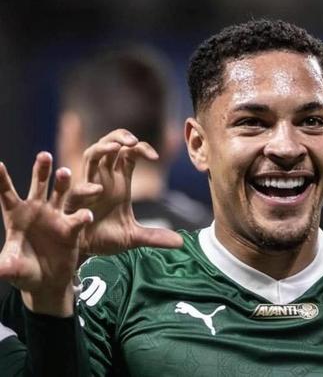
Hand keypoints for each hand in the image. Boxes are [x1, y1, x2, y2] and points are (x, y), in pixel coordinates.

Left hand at [0, 152, 93, 315]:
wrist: (47, 282)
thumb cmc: (23, 272)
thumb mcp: (9, 268)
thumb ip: (3, 265)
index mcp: (16, 215)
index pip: (6, 193)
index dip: (2, 179)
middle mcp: (37, 211)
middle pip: (39, 186)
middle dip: (41, 170)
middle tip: (44, 155)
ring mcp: (56, 217)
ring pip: (61, 194)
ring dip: (63, 183)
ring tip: (64, 173)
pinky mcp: (72, 228)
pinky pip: (79, 218)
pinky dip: (82, 216)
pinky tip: (85, 216)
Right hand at [66, 129, 182, 254]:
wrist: (85, 254)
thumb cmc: (106, 238)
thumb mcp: (134, 237)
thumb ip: (156, 236)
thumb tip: (180, 242)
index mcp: (118, 181)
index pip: (129, 154)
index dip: (141, 148)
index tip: (155, 156)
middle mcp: (103, 179)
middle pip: (108, 145)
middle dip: (119, 137)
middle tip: (133, 140)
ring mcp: (88, 188)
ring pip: (90, 157)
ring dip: (101, 149)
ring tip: (116, 147)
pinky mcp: (74, 204)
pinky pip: (76, 190)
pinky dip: (85, 188)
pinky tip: (98, 189)